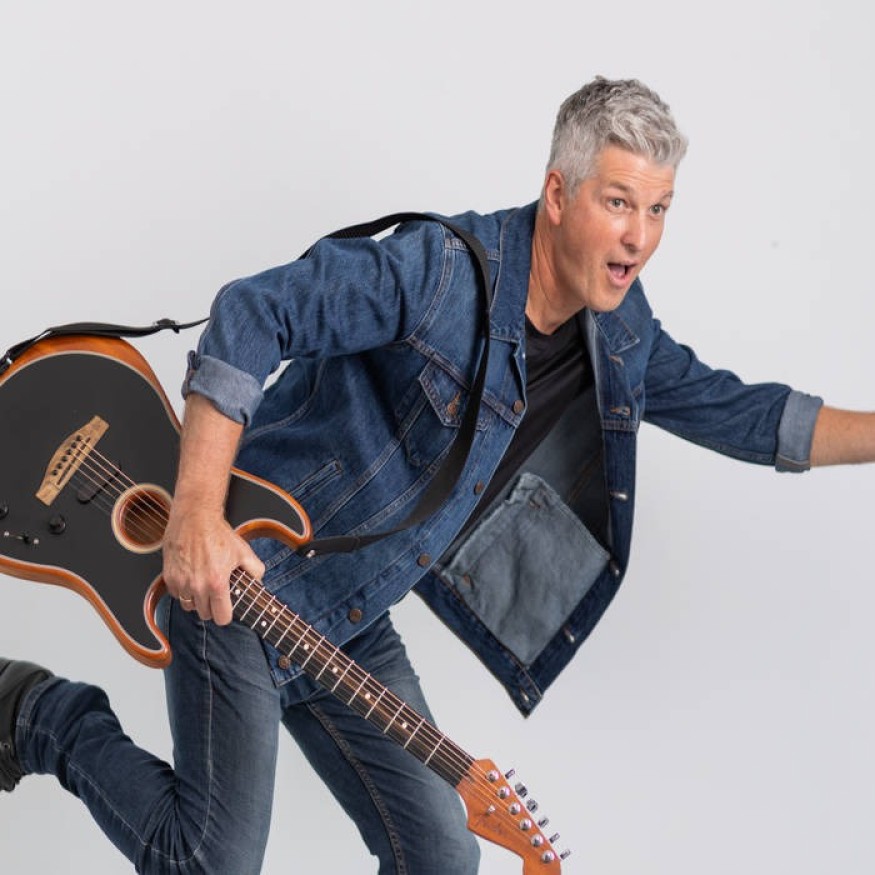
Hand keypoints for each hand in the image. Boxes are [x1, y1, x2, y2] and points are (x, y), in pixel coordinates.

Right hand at [161, 499, 264, 624]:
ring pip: (189, 606)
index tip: (227, 609)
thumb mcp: (244, 551)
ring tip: (204, 586)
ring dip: (197, 601)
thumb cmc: (219, 534)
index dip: (226, 615)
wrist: (195, 518)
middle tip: (217, 595)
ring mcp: (181, 582)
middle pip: (204, 614)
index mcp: (217, 583)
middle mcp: (197, 586)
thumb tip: (257, 582)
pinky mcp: (169, 577)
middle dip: (212, 607)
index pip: (221, 618)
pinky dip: (184, 591)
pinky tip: (192, 579)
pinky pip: (177, 595)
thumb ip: (255, 570)